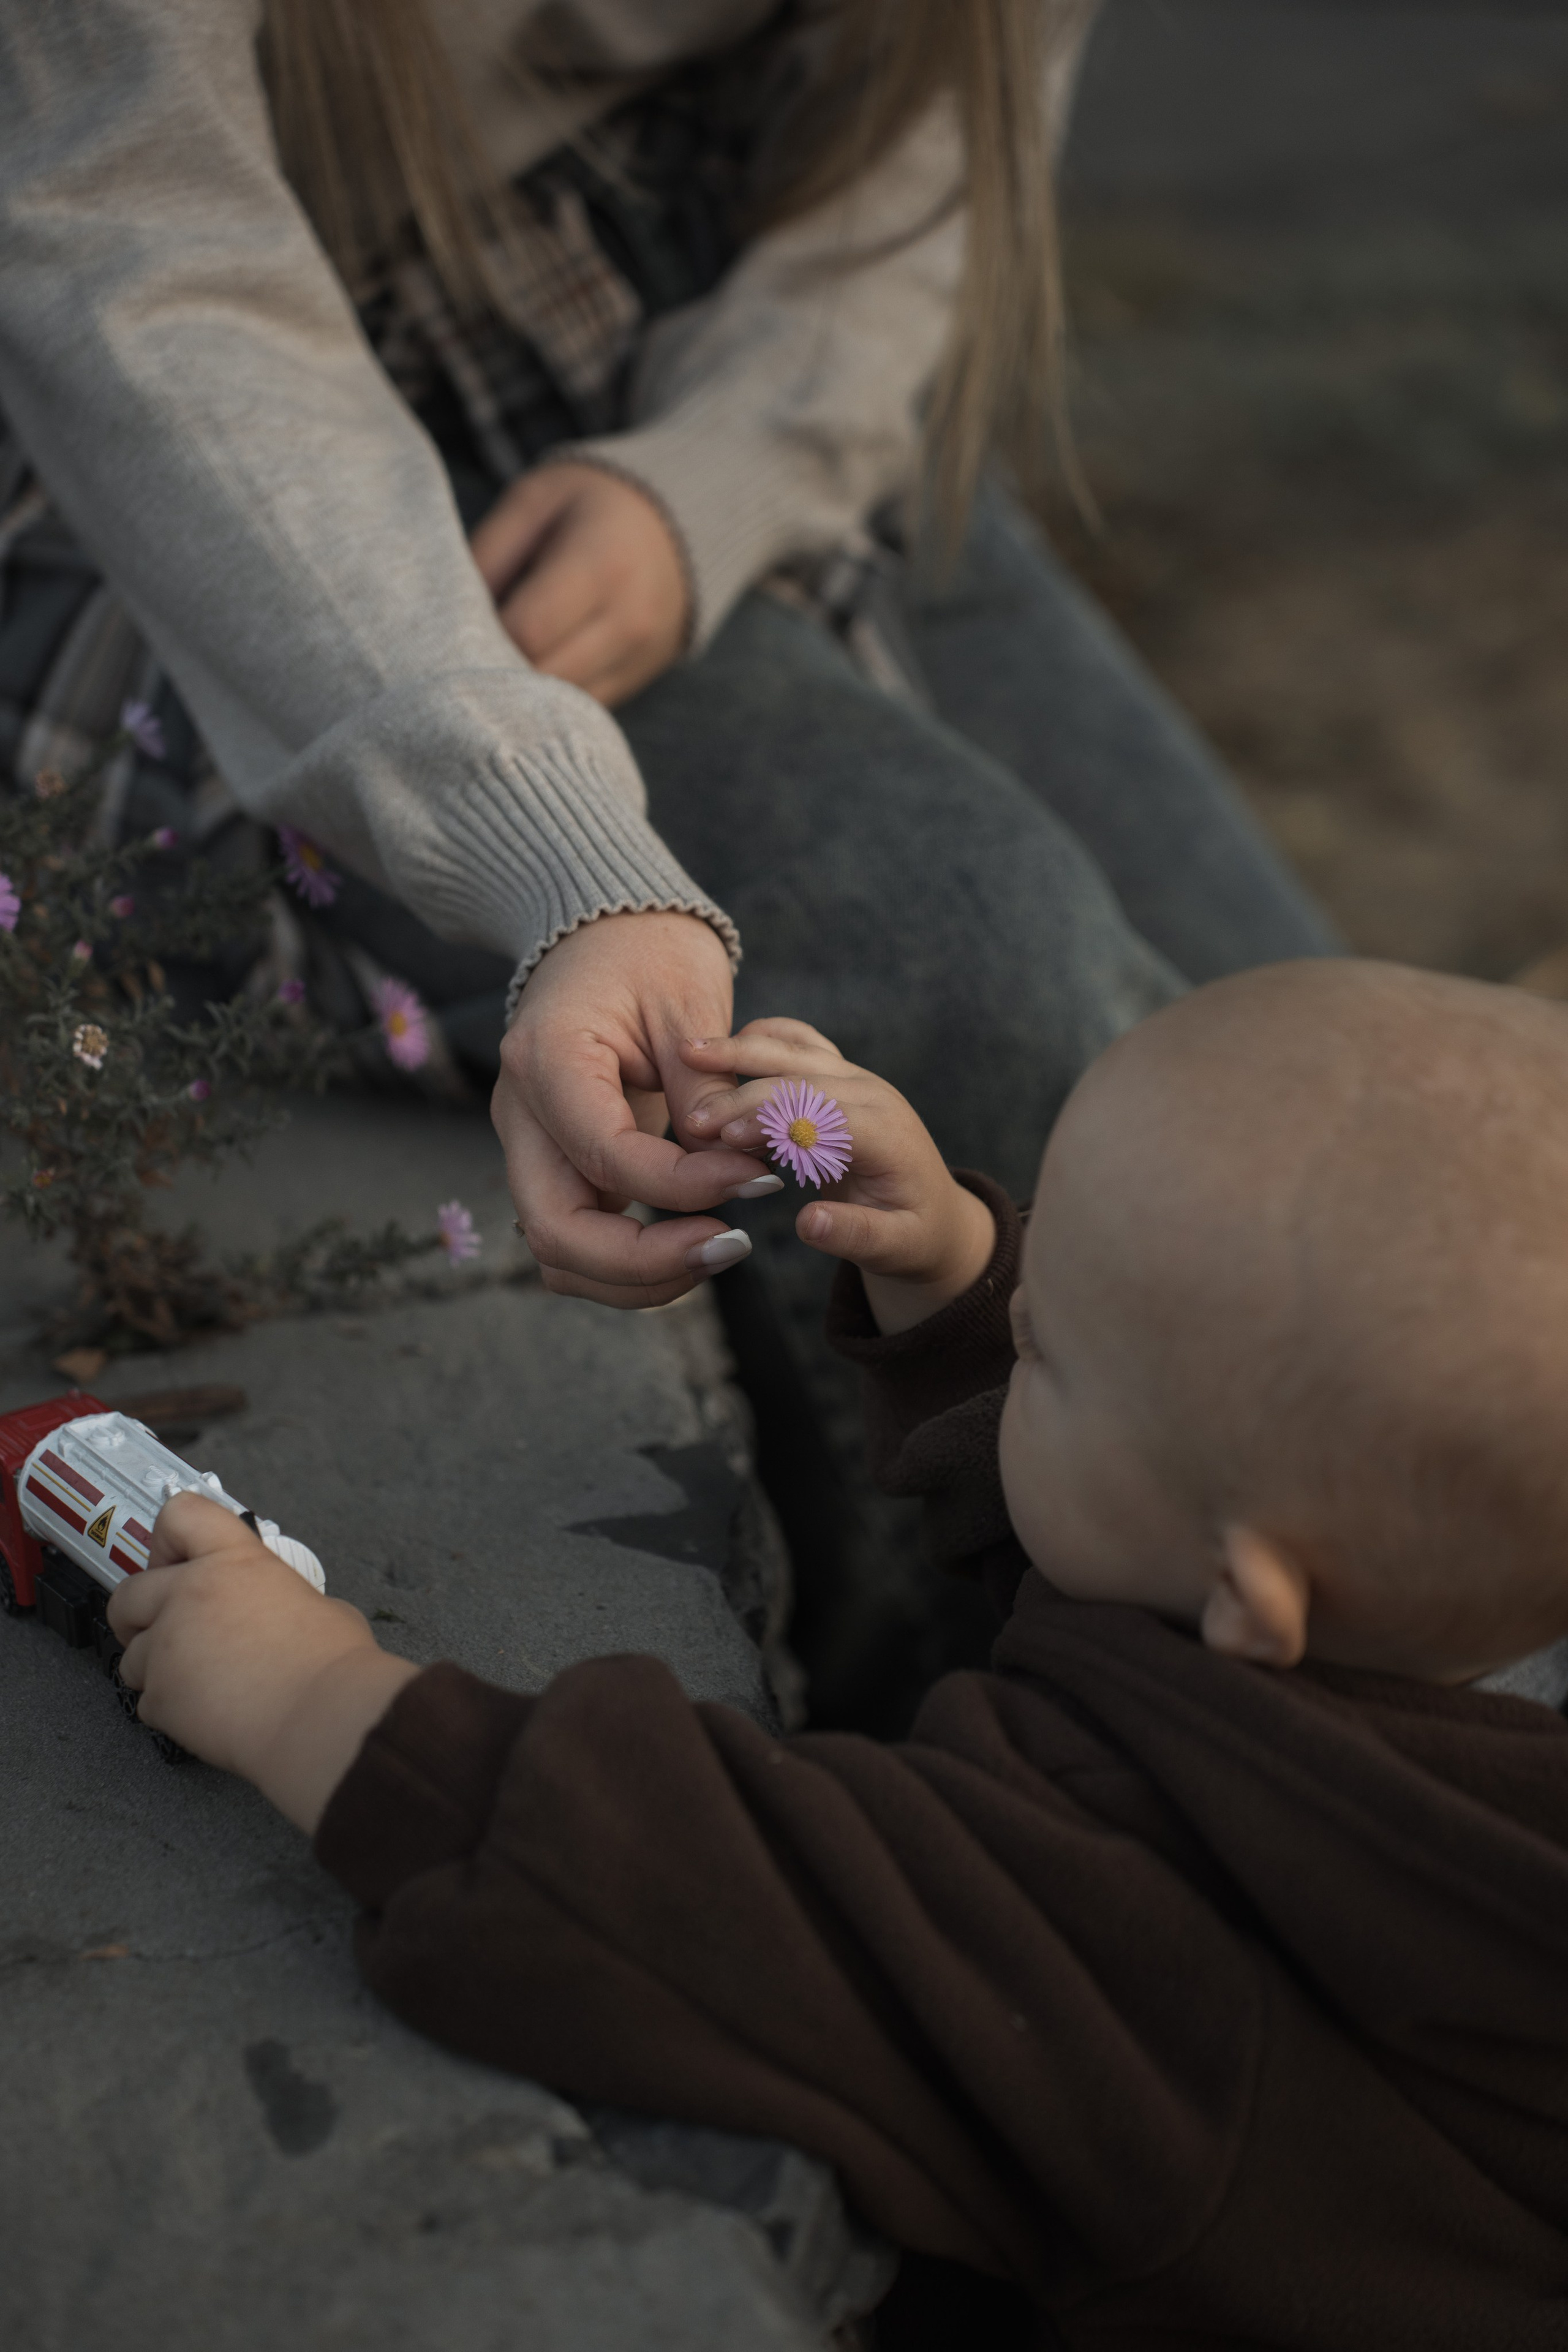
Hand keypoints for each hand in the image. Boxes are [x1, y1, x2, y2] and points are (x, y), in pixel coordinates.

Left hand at [107, 1494, 417, 1832]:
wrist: (319, 1717)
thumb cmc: (329, 1663)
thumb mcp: (313, 1602)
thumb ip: (275, 1596)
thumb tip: (276, 1612)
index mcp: (232, 1561)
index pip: (179, 1515)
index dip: (169, 1539)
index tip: (176, 1561)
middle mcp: (189, 1595)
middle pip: (126, 1594)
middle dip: (137, 1616)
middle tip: (167, 1631)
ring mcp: (167, 1647)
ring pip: (131, 1658)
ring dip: (157, 1668)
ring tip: (200, 1683)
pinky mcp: (161, 1697)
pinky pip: (148, 1701)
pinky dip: (171, 1708)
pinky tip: (208, 1712)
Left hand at [471, 461, 689, 706]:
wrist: (678, 531)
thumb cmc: (590, 506)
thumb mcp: (535, 501)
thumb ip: (489, 553)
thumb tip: (445, 617)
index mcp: (602, 565)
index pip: (527, 631)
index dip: (481, 636)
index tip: (454, 626)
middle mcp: (629, 622)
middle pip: (543, 678)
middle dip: (496, 671)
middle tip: (461, 654)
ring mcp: (637, 661)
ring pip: (560, 710)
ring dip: (520, 696)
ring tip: (491, 667)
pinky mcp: (634, 686)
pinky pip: (576, 715)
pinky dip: (545, 705)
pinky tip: (523, 678)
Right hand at [494, 910, 775, 1309]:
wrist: (607, 929)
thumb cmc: (649, 951)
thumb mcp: (688, 1006)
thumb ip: (705, 1092)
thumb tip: (738, 1172)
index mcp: (546, 1061)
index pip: (609, 1158)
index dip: (688, 1187)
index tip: (760, 1179)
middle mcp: (520, 1112)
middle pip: (557, 1233)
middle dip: (647, 1263)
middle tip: (732, 1246)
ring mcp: (530, 1144)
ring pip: (560, 1253)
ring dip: (637, 1277)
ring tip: (720, 1249)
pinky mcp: (554, 1163)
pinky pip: (579, 1239)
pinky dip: (630, 1262)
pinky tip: (693, 1239)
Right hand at [682, 1020, 995, 1333]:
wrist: (936, 1215)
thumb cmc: (913, 1236)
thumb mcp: (895, 1249)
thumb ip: (854, 1236)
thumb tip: (806, 1223)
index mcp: (887, 1136)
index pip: (825, 1115)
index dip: (774, 1120)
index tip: (724, 1138)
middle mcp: (873, 1095)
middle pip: (801, 1078)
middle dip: (744, 1094)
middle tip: (692, 1119)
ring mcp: (856, 1078)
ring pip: (794, 1049)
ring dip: (740, 1051)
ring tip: (688, 1054)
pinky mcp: (839, 1075)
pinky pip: (797, 1042)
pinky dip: (759, 1038)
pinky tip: (717, 1045)